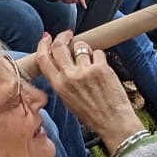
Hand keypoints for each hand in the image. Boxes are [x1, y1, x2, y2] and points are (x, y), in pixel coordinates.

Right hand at [30, 30, 140, 146]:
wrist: (113, 122)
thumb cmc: (92, 114)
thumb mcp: (68, 100)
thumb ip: (62, 81)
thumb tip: (60, 62)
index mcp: (59, 86)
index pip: (43, 58)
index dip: (43, 44)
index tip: (46, 38)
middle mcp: (69, 77)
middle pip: (59, 46)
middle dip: (63, 37)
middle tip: (67, 35)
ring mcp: (85, 71)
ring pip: (80, 46)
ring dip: (84, 48)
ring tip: (90, 59)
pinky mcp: (101, 67)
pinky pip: (97, 52)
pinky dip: (99, 57)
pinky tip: (102, 68)